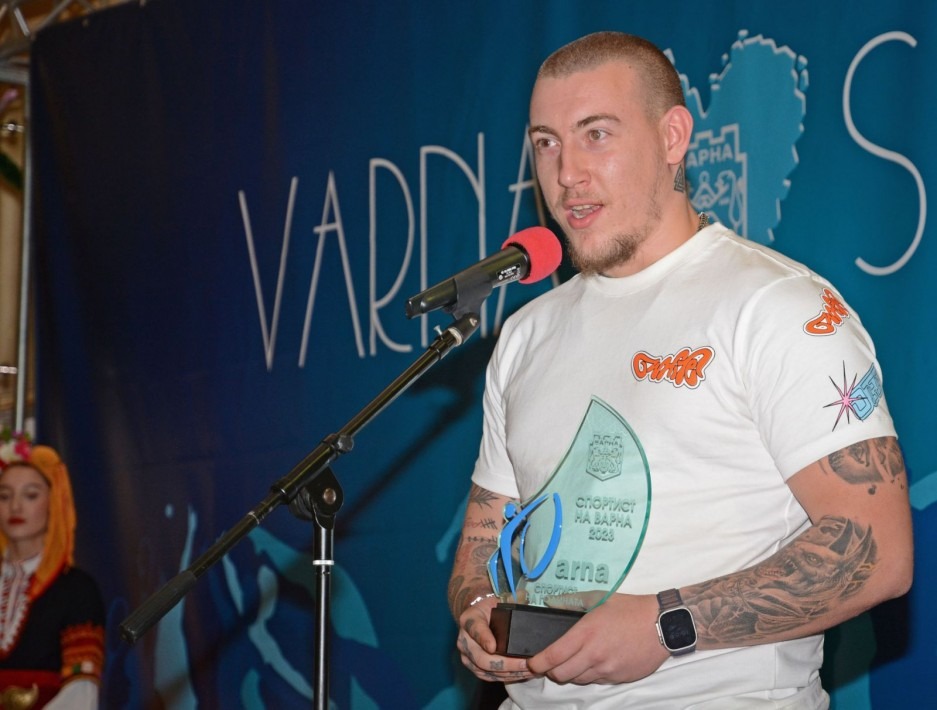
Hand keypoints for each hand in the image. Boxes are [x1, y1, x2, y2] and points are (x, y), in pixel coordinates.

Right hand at [456, 596, 534, 683]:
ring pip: (487, 671)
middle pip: (482, 658)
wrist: (478, 617)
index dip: (484, 639)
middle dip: (507, 664)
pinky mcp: (474, 668)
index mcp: (469, 619)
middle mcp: (463, 640)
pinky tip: (522, 675)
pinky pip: (489, 677)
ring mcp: (467, 657)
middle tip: (527, 663)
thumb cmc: (490, 608)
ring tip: (530, 671)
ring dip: (510, 674)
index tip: (493, 647)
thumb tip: (526, 598)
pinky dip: (507, 678)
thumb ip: (507, 602)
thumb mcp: (495, 601)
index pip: (475, 629)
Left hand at [526, 592, 668, 683]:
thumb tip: (550, 603)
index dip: (537, 663)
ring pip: (578, 680)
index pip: (553, 656)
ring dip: (571, 673)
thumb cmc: (630, 609)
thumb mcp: (598, 598)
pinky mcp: (619, 678)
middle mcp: (594, 654)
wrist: (662, 624)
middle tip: (551, 663)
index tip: (531, 664)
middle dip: (551, 671)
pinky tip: (595, 662)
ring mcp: (607, 669)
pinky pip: (597, 681)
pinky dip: (590, 674)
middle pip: (561, 675)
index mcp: (586, 633)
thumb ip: (571, 601)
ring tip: (574, 660)